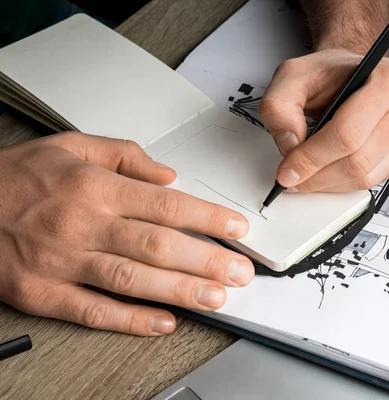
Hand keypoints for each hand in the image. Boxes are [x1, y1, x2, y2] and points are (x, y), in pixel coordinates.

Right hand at [0, 132, 253, 335]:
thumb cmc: (17, 177)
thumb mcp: (71, 146)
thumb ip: (124, 154)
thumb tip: (168, 174)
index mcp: (94, 187)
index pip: (166, 204)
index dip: (208, 218)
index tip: (236, 228)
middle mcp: (82, 224)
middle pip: (158, 245)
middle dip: (207, 260)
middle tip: (240, 272)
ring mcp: (62, 262)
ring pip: (133, 279)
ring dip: (180, 290)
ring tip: (216, 297)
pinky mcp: (42, 293)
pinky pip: (93, 311)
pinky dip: (131, 320)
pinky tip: (163, 323)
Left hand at [259, 48, 388, 191]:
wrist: (354, 75)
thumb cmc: (331, 74)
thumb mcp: (293, 76)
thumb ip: (280, 106)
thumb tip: (290, 146)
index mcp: (387, 81)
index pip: (348, 134)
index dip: (312, 158)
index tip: (288, 170)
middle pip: (358, 161)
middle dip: (318, 176)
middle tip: (293, 177)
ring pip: (366, 177)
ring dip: (330, 183)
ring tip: (309, 174)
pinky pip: (374, 181)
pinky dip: (345, 182)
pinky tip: (331, 170)